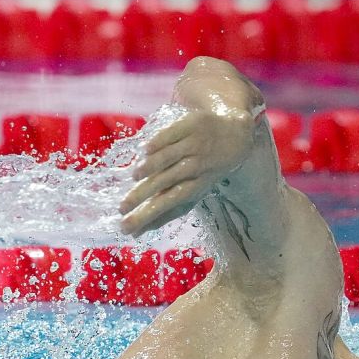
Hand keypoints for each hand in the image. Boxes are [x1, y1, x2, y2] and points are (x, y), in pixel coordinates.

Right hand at [119, 104, 255, 235]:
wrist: (236, 136)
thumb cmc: (206, 170)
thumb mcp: (193, 192)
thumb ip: (166, 211)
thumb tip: (137, 234)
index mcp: (197, 185)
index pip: (170, 202)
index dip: (149, 214)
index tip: (127, 227)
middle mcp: (197, 165)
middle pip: (168, 182)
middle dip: (143, 196)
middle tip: (121, 208)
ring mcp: (195, 144)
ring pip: (171, 156)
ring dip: (152, 167)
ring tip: (134, 177)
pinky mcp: (192, 124)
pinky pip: (173, 133)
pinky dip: (159, 142)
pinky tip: (144, 150)